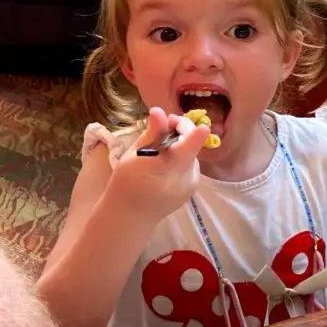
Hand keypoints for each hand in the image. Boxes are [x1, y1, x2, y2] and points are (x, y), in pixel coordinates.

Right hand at [107, 108, 208, 227]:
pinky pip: (191, 163)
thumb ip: (151, 134)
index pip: (185, 150)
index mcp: (161, 171)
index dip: (194, 135)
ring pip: (191, 153)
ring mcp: (190, 186)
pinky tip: (167, 161)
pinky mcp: (194, 188)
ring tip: (162, 146)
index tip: (200, 126)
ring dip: (181, 143)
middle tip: (164, 124)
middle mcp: (181, 180)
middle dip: (181, 130)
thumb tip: (159, 111)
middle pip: (190, 147)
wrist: (132, 215)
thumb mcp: (133, 155)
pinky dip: (182, 157)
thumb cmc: (126, 182)